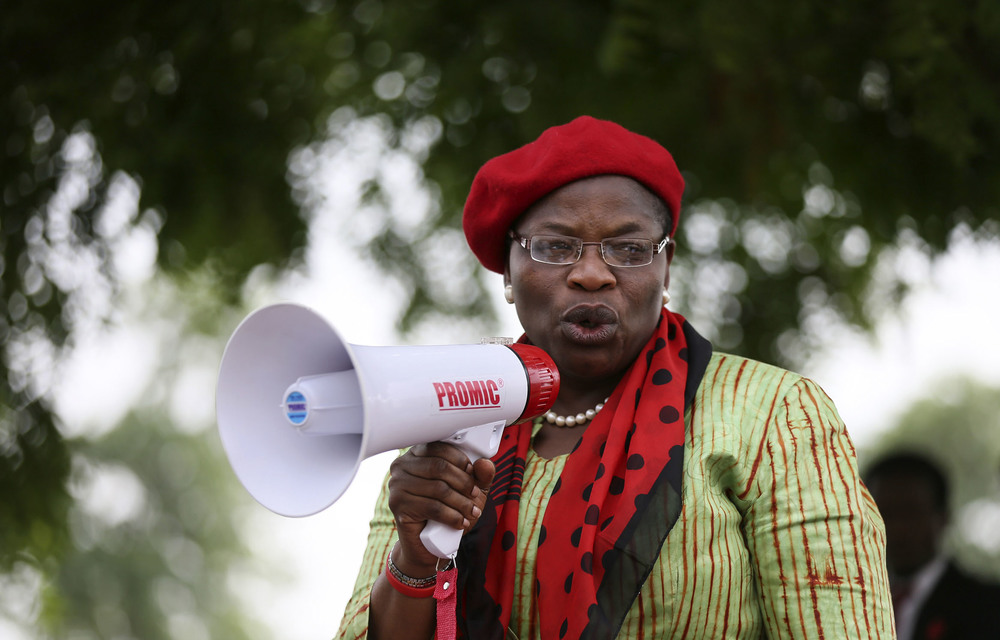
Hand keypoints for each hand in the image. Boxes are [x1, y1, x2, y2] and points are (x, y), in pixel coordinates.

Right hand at [387, 441, 494, 570]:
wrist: (427, 545)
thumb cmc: (446, 512)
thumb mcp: (468, 491)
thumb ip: (479, 476)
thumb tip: (485, 464)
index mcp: (416, 455)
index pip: (438, 447)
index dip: (459, 459)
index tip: (472, 472)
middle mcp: (402, 467)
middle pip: (439, 467)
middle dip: (463, 482)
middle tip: (475, 495)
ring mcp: (397, 486)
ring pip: (438, 488)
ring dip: (461, 502)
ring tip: (472, 512)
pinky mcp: (399, 506)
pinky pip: (432, 507)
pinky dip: (452, 516)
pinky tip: (461, 522)